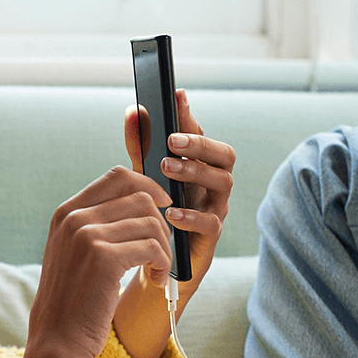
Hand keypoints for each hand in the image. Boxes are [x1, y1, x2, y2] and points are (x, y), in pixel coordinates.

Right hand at [24, 168, 167, 357]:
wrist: (59, 339)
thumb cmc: (73, 300)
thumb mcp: (75, 253)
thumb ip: (97, 225)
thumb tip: (144, 200)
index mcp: (66, 213)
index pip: (118, 176)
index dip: (148, 186)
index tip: (162, 208)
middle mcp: (74, 218)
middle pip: (141, 198)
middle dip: (161, 225)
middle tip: (160, 255)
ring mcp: (87, 236)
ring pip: (152, 223)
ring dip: (164, 249)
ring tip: (157, 272)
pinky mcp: (105, 258)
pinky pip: (153, 248)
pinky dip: (163, 265)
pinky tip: (155, 282)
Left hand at [125, 89, 234, 295]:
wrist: (153, 262)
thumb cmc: (153, 212)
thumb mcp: (143, 177)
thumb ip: (140, 147)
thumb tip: (133, 111)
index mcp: (199, 166)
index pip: (200, 135)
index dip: (190, 116)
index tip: (176, 95)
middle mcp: (212, 184)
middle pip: (224, 155)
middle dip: (200, 144)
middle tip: (173, 140)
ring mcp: (215, 209)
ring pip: (223, 182)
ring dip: (195, 172)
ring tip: (168, 168)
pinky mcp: (210, 237)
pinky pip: (211, 223)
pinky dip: (192, 216)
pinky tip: (171, 212)